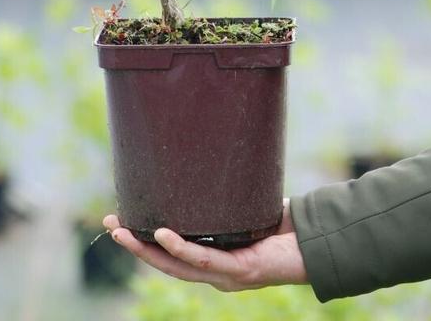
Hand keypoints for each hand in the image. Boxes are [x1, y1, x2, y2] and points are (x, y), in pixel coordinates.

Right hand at [103, 199, 306, 290]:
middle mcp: (215, 272)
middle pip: (165, 262)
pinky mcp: (240, 271)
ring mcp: (226, 275)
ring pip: (176, 265)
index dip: (145, 241)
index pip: (172, 253)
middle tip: (110, 224)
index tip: (122, 221)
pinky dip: (180, 248)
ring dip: (146, 249)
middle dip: (135, 245)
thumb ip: (227, 193)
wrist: (320, 244)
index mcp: (214, 259)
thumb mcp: (247, 207)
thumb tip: (210, 155)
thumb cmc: (286, 226)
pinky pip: (203, 259)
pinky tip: (161, 235)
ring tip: (122, 231)